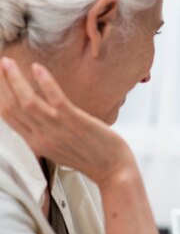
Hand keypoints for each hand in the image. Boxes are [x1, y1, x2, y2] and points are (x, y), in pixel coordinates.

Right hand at [0, 57, 133, 186]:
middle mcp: (43, 138)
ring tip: (8, 62)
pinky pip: (56, 99)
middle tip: (0, 63)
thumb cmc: (91, 158)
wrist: (114, 171)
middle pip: (13, 107)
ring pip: (28, 102)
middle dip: (3, 83)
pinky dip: (45, 82)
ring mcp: (59, 130)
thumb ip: (45, 135)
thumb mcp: (59, 150)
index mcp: (37, 144)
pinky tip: (38, 68)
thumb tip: (37, 121)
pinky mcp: (76, 122)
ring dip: (15, 79)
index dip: (0, 96)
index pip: (9, 117)